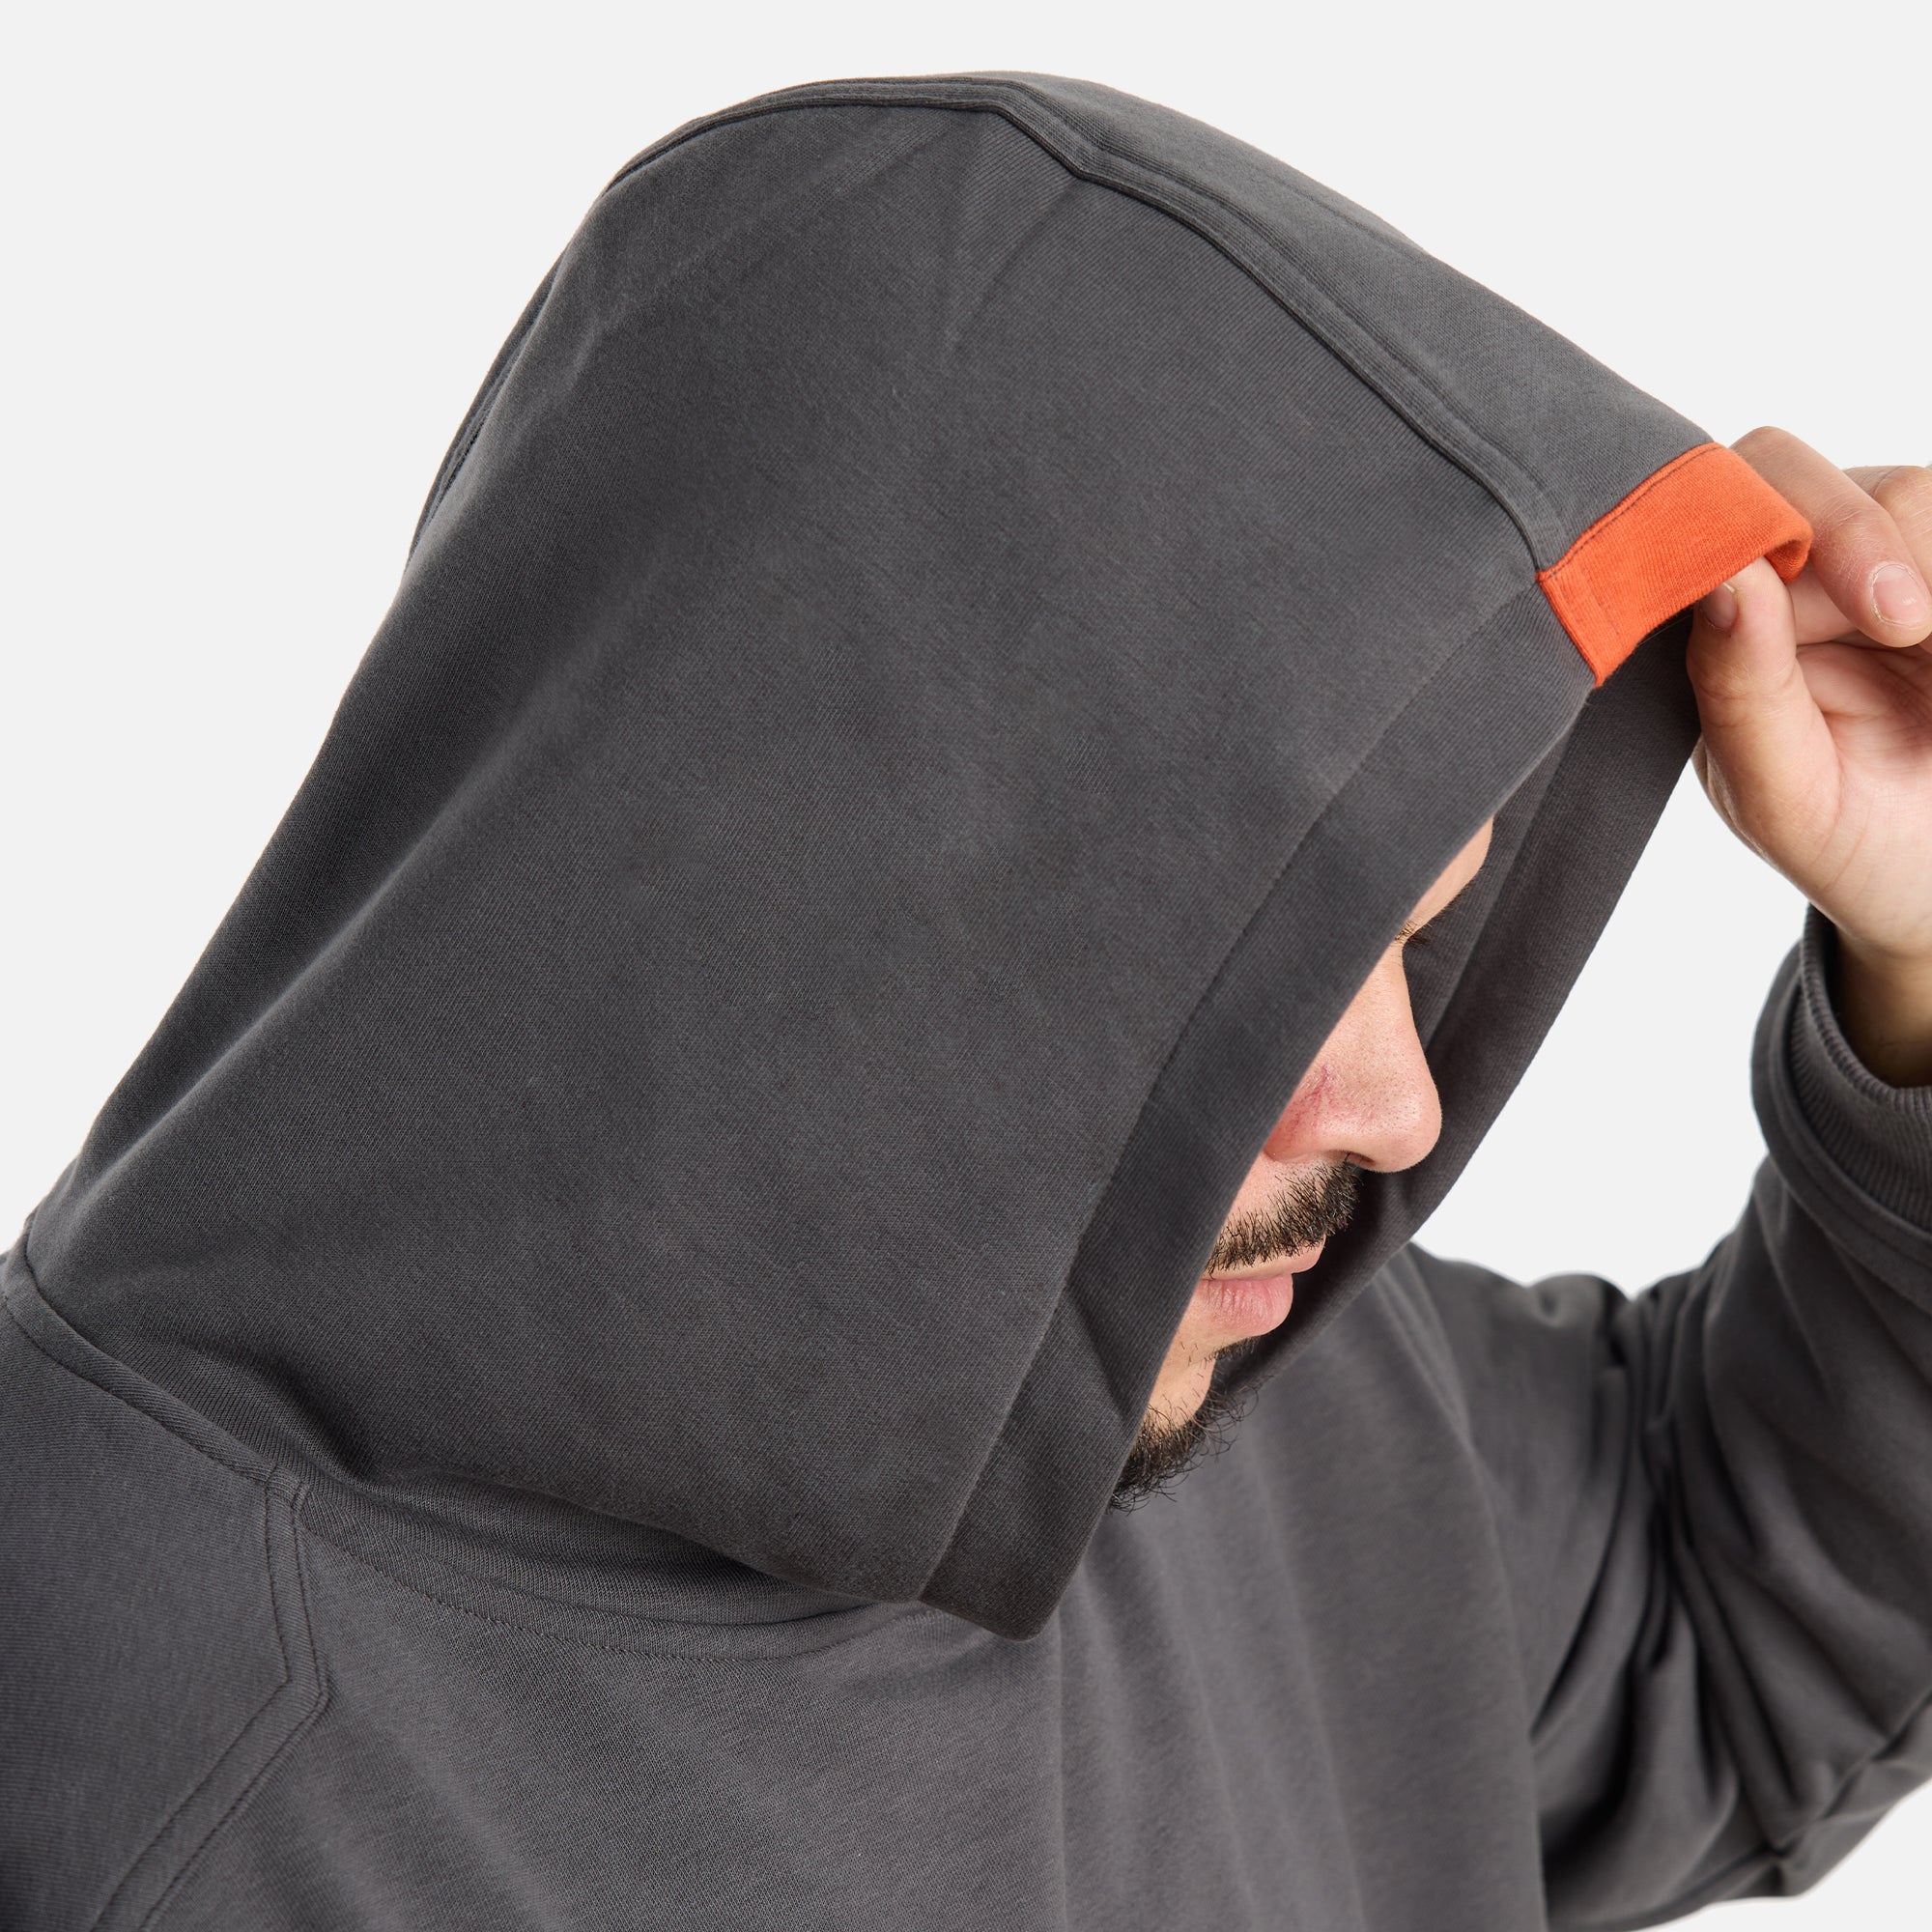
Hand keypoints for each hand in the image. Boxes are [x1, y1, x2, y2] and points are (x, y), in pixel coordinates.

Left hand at [1686, 428, 1931, 1083]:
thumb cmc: (1855, 845)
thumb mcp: (1787, 798)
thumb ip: (1741, 693)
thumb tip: (1725, 581)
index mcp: (1715, 634)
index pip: (1701, 524)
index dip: (1752, 528)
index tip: (1798, 590)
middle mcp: (1782, 580)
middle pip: (1793, 475)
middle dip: (1852, 533)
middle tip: (1905, 625)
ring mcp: (1873, 559)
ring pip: (1900, 491)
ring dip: (1918, 561)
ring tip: (1925, 650)